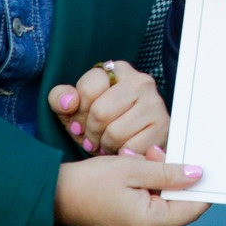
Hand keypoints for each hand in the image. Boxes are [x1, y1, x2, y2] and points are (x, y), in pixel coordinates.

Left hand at [49, 60, 167, 156]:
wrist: (133, 141)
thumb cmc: (100, 123)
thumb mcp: (74, 109)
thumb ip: (61, 99)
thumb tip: (69, 102)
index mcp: (117, 70)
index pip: (89, 88)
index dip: (79, 112)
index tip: (80, 123)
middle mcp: (140, 81)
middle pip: (101, 112)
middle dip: (91, 132)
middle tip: (93, 139)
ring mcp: (155, 103)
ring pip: (115, 132)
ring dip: (106, 146)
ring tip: (108, 144)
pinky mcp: (163, 126)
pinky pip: (132, 147)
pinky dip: (122, 155)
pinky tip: (123, 149)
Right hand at [54, 154, 207, 225]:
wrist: (55, 195)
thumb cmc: (90, 181)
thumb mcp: (133, 169)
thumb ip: (168, 172)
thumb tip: (198, 175)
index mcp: (150, 223)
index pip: (193, 208)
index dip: (202, 186)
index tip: (205, 165)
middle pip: (179, 205)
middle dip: (174, 177)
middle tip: (156, 153)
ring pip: (166, 204)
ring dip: (161, 179)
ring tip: (141, 159)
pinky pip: (152, 206)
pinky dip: (150, 188)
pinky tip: (137, 170)